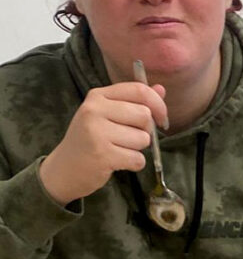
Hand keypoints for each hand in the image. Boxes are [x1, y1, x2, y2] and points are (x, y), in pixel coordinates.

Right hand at [39, 82, 168, 204]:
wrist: (65, 168)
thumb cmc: (91, 139)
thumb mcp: (109, 114)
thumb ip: (135, 101)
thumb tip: (161, 89)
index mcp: (98, 96)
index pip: (139, 90)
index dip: (158, 104)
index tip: (161, 118)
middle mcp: (94, 110)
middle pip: (144, 115)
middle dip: (146, 131)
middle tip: (130, 138)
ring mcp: (97, 132)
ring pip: (143, 139)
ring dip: (138, 149)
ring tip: (119, 150)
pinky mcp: (103, 155)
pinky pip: (138, 159)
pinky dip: (134, 164)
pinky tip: (118, 162)